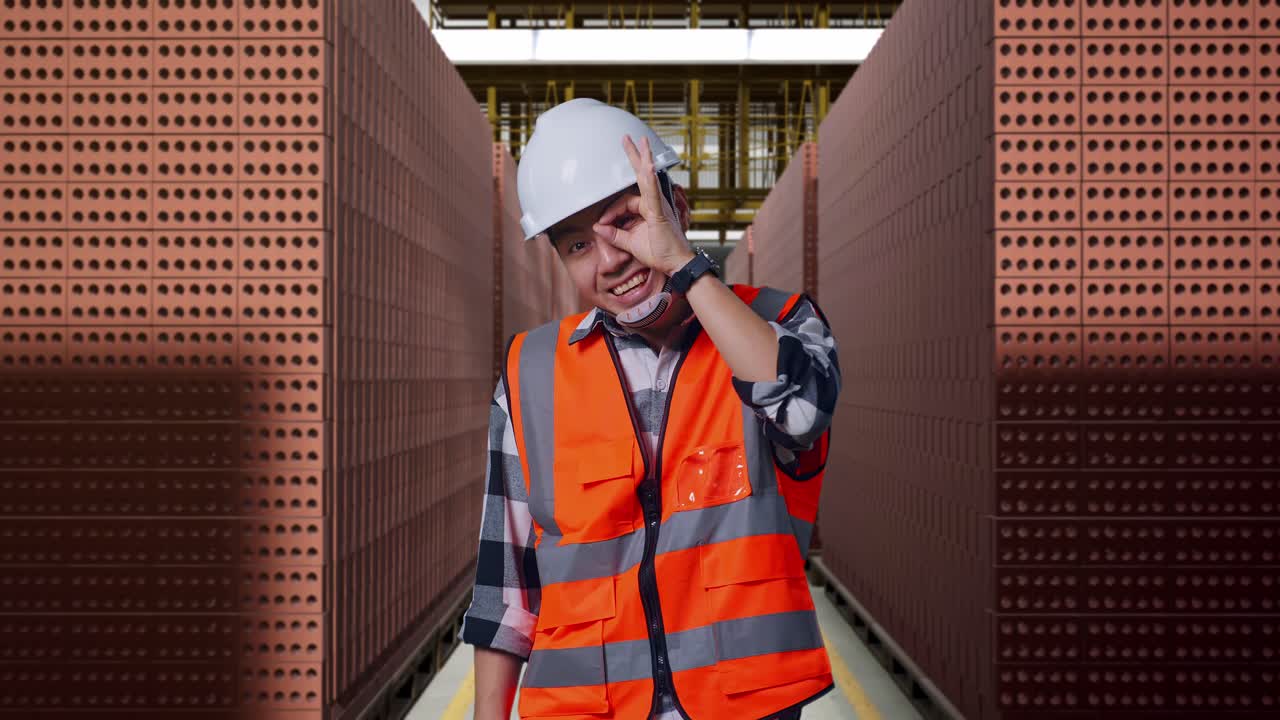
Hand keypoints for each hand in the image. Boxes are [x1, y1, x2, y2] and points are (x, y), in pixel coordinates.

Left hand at [591, 134, 694, 275]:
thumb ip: (614, 235)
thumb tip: (597, 228)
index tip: (602, 224)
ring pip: (647, 179)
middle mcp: (654, 203)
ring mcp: (658, 205)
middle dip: (634, 156)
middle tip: (628, 138)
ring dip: (643, 158)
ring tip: (640, 141)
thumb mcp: (630, 244)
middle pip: (641, 176)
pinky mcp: (660, 212)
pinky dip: (649, 180)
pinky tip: (647, 166)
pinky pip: (653, 193)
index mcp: (647, 209)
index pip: (623, 203)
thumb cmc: (659, 253)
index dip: (610, 212)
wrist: (676, 264)